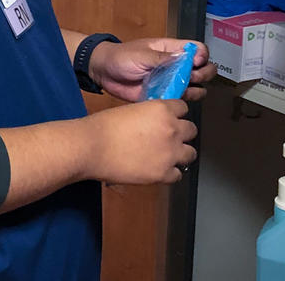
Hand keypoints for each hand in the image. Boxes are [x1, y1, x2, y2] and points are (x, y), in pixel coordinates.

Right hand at [81, 99, 197, 184]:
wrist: (92, 147)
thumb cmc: (104, 127)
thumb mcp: (131, 111)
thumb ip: (149, 116)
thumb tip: (154, 124)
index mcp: (162, 110)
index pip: (183, 109)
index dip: (176, 115)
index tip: (170, 120)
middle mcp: (172, 130)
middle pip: (191, 130)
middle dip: (181, 134)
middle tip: (168, 138)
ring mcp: (170, 153)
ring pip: (191, 153)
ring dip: (180, 154)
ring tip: (167, 156)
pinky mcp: (163, 173)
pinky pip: (178, 174)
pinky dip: (170, 172)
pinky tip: (157, 169)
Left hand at [90, 37, 217, 102]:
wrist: (103, 72)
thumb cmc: (120, 56)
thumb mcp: (141, 54)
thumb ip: (162, 58)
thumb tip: (184, 58)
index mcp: (170, 50)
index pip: (197, 49)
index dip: (201, 56)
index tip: (196, 62)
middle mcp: (175, 65)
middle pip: (202, 68)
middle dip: (203, 73)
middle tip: (192, 78)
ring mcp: (170, 81)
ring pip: (195, 86)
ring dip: (195, 89)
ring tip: (184, 90)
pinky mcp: (163, 95)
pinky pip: (179, 100)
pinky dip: (182, 102)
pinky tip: (174, 100)